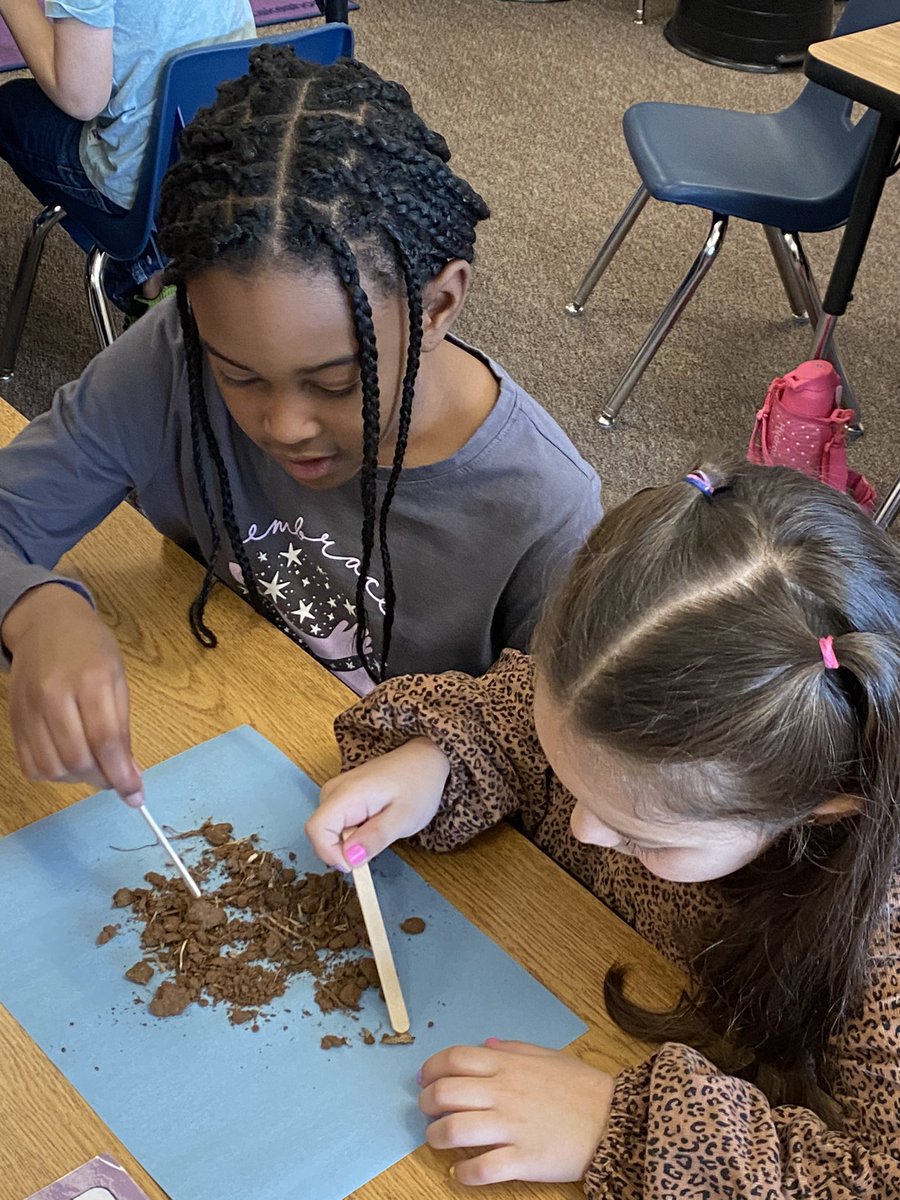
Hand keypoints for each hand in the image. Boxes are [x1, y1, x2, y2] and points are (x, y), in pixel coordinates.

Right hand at [2, 584, 142, 801]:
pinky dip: (53, 774)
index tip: (135, 797)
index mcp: (91, 680)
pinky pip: (30, 764)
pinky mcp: (14, 720)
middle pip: (77, 759)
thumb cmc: (91, 648)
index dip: (121, 776)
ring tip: (93, 767)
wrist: (46, 624)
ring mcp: (29, 709)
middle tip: (115, 778)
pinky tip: (68, 762)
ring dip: (77, 779)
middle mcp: (55, 695)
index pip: (106, 741)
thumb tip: (131, 774)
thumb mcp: (117, 679)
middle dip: (101, 779)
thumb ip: (122, 728)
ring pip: (52, 767)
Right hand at [305, 737, 449, 869]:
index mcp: (346, 793)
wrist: (424, 759)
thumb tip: (349, 859)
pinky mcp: (341, 797)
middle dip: (342, 850)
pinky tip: (374, 824)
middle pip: (319, 833)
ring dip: (349, 843)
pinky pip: (336, 825)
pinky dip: (352, 834)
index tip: (357, 864)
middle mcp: (333, 790)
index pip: (316, 830)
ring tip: (379, 830)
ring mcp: (335, 792)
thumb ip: (375, 838)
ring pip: (327, 832)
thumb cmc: (418, 784)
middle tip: (375, 843)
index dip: (330, 854)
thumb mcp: (404, 817)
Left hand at [418, 1039, 614, 1185]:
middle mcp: (504, 1092)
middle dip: (426, 1103)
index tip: (425, 1080)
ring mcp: (512, 1127)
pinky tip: (459, 1172)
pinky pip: (481, 1169)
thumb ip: (513, 1048)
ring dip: (435, 1137)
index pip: (454, 1059)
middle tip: (428, 1111)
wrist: (615, 1120)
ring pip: (454, 1130)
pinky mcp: (523, 1159)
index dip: (431, 1069)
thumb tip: (485, 1044)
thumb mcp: (547, 1055)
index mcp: (508, 1064)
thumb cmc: (581, 1085)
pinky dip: (462, 1173)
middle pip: (444, 1093)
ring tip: (438, 1140)